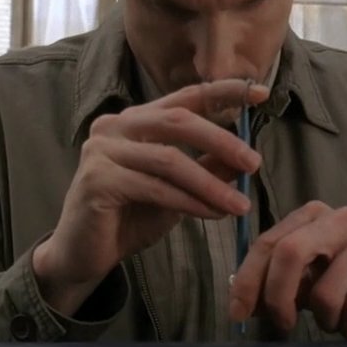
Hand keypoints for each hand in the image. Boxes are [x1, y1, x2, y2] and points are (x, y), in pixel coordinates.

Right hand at [34, 79, 268, 313]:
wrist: (84, 255)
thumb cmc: (130, 217)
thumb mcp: (178, 190)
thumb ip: (206, 169)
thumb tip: (245, 158)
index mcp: (135, 120)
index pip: (185, 96)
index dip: (224, 91)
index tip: (262, 93)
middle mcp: (115, 125)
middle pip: (178, 121)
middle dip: (222, 141)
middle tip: (254, 164)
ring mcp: (101, 150)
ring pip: (170, 159)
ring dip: (211, 183)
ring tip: (240, 205)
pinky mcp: (96, 179)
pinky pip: (155, 187)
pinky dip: (189, 201)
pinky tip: (212, 215)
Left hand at [228, 201, 346, 341]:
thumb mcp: (310, 278)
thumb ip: (277, 285)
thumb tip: (241, 305)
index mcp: (312, 215)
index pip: (268, 243)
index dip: (248, 281)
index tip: (238, 314)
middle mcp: (341, 218)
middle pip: (290, 253)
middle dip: (277, 297)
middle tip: (282, 326)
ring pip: (326, 292)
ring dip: (323, 320)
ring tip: (333, 322)